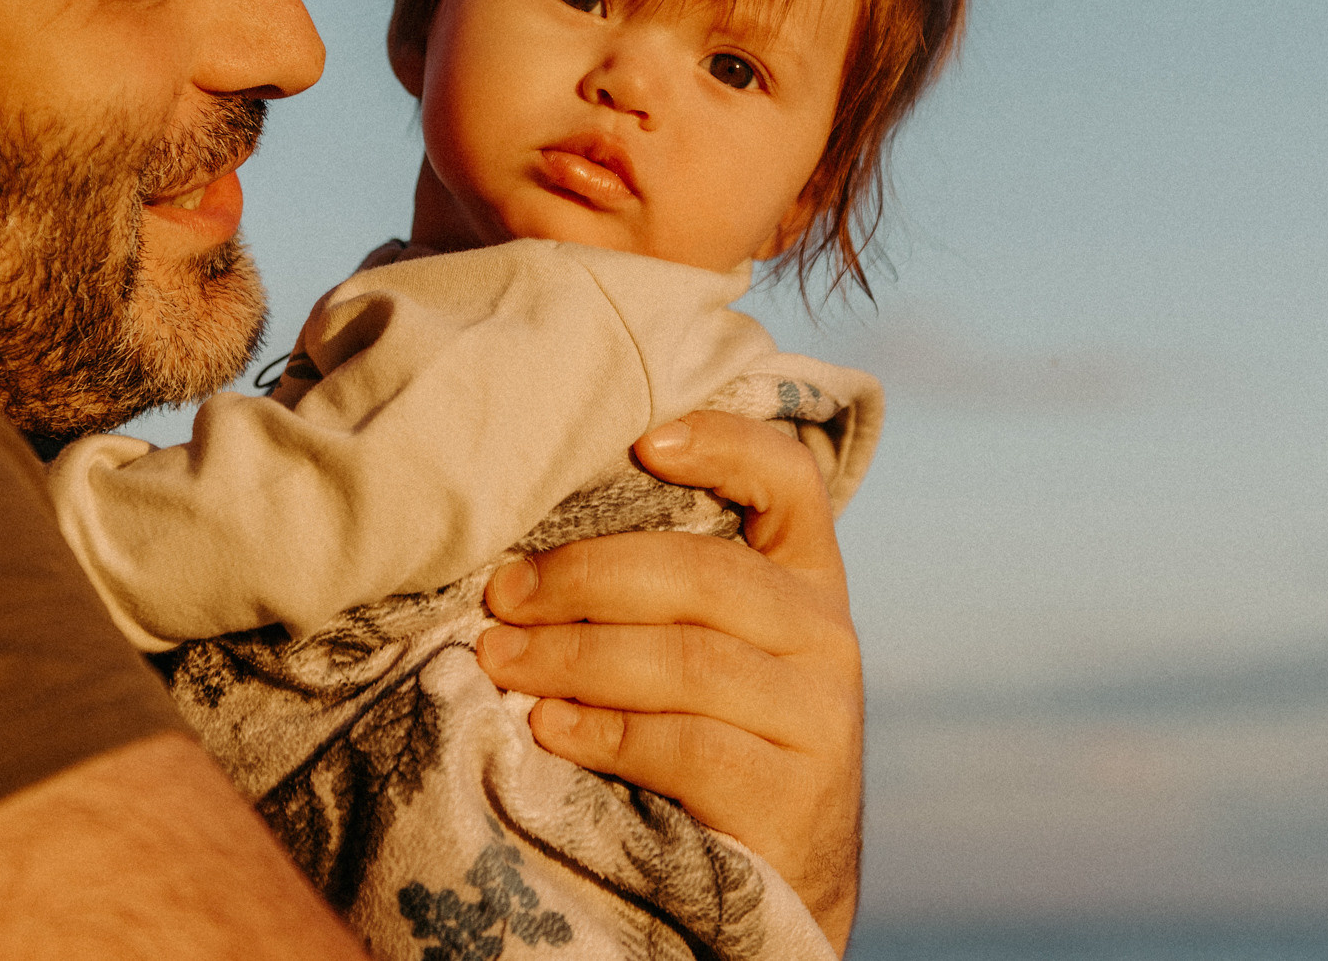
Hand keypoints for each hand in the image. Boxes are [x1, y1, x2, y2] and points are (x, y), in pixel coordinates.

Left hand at [476, 411, 863, 948]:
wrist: (778, 885)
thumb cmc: (714, 740)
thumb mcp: (707, 651)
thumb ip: (662, 593)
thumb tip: (524, 557)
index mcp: (806, 579)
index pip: (789, 479)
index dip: (723, 444)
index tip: (641, 442)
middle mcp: (826, 636)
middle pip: (703, 574)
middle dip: (584, 578)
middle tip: (502, 594)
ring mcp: (820, 716)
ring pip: (687, 660)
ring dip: (574, 656)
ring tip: (501, 662)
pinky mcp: (795, 794)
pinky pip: (686, 745)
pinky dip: (604, 731)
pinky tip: (549, 727)